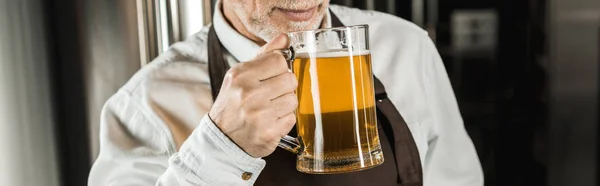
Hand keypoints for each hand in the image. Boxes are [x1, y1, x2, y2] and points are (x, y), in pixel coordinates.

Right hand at [208, 34, 297, 157]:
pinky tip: (270, 121)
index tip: (272, 76)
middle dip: (284, 87)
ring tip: (270, 109)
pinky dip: (283, 120)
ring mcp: (259, 115)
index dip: (280, 68)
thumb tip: (285, 38)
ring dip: (285, 104)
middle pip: (290, 80)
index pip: (279, 60)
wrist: (222, 138)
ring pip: (293, 100)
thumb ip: (265, 55)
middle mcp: (249, 94)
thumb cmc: (233, 104)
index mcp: (241, 75)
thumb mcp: (241, 76)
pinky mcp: (269, 133)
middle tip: (271, 95)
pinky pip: (291, 119)